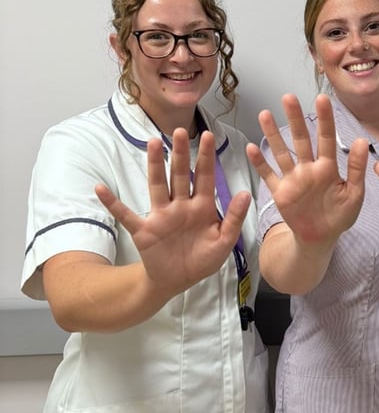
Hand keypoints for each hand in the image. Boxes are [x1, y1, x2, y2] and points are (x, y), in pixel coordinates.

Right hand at [95, 129, 250, 297]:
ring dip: (155, 165)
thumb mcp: (224, 242)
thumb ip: (234, 218)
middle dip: (181, 154)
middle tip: (179, 130)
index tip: (208, 135)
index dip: (206, 157)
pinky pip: (126, 214)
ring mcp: (161, 216)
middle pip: (181, 175)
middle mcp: (181, 206)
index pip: (205, 177)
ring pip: (158, 185)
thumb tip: (245, 193)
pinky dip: (112, 203)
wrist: (177, 281)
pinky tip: (100, 188)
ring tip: (152, 143)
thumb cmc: (202, 260)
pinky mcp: (143, 230)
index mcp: (202, 207)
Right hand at [246, 93, 368, 244]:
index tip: (321, 99)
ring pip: (281, 152)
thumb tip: (362, 140)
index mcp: (328, 168)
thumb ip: (356, 169)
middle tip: (288, 97)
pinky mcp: (281, 192)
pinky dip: (260, 163)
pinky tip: (252, 147)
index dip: (324, 119)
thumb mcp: (354, 194)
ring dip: (273, 134)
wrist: (321, 238)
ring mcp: (293, 179)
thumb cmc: (340, 216)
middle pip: (300, 139)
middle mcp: (308, 168)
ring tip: (265, 114)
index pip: (326, 139)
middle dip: (294, 119)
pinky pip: (268, 175)